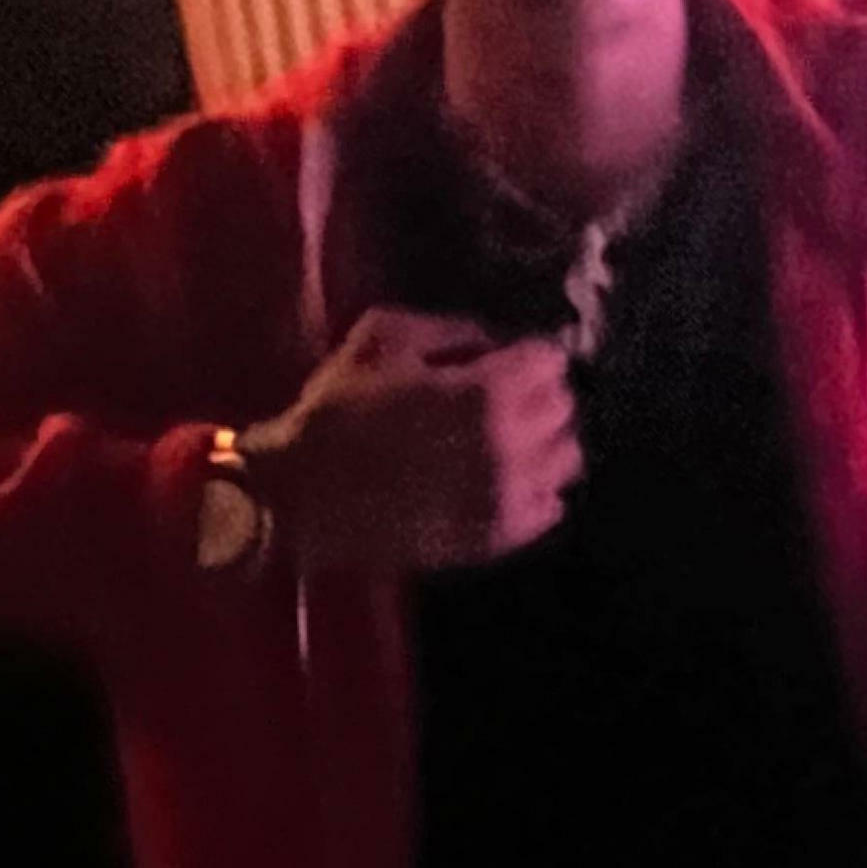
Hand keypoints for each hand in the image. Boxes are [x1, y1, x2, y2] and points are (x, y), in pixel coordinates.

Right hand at [241, 308, 580, 574]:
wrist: (300, 494)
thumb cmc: (336, 409)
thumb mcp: (383, 337)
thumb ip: (453, 329)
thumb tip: (499, 343)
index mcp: (485, 391)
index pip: (552, 363)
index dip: (529, 357)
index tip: (508, 363)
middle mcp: (509, 445)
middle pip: (566, 410)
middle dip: (540, 398)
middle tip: (506, 401)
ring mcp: (505, 497)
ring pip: (566, 461)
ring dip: (543, 446)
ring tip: (508, 444)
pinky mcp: (494, 538)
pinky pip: (549, 509)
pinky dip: (535, 491)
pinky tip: (500, 483)